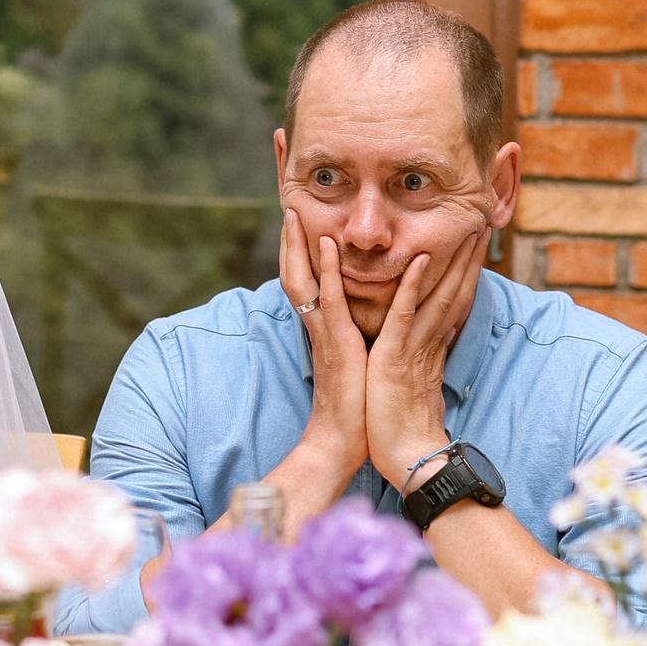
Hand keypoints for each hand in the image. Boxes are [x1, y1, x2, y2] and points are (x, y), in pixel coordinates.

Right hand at [279, 209, 370, 486]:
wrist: (343, 441)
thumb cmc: (354, 405)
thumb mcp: (353, 361)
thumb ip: (352, 337)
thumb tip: (359, 321)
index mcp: (324, 329)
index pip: (307, 281)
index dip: (300, 250)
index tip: (299, 219)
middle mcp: (318, 327)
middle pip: (295, 273)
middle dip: (290, 238)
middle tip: (287, 204)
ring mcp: (325, 334)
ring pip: (306, 280)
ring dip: (301, 244)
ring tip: (297, 212)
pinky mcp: (337, 344)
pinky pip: (330, 302)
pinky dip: (327, 271)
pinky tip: (327, 244)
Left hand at [365, 228, 486, 491]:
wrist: (408, 460)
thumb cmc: (403, 429)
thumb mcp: (415, 386)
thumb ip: (424, 362)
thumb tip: (432, 348)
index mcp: (433, 349)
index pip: (454, 303)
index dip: (465, 273)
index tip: (474, 245)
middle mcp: (431, 343)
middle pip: (455, 292)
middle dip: (468, 257)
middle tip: (479, 221)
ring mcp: (416, 348)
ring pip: (438, 295)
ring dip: (452, 260)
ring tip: (464, 227)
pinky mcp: (396, 355)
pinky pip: (406, 314)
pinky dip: (413, 285)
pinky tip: (422, 258)